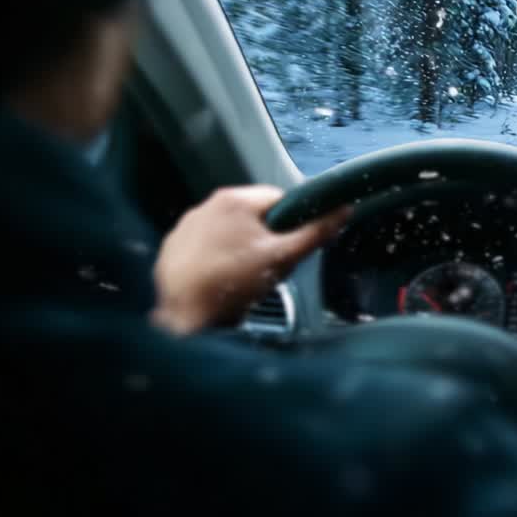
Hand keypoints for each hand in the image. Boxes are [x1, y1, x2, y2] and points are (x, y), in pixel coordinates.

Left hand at [151, 186, 349, 334]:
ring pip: (228, 231)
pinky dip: (215, 258)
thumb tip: (344, 209)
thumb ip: (315, 232)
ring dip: (240, 247)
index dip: (291, 224)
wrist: (184, 317)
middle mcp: (206, 205)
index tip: (288, 247)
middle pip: (253, 216)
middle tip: (267, 266)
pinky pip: (205, 245)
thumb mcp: (282, 259)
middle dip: (265, 238)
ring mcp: (185, 226)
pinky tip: (219, 280)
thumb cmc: (233, 284)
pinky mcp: (172, 246)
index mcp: (234, 200)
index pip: (279, 199)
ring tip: (242, 277)